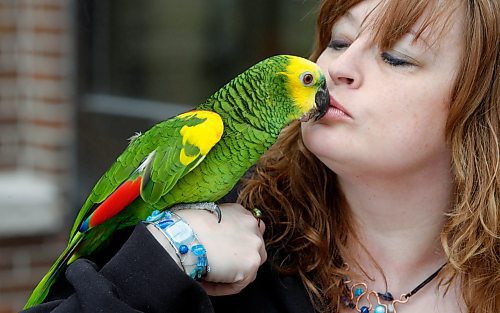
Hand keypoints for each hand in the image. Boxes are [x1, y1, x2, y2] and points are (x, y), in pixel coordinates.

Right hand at [148, 203, 266, 295]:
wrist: (184, 235)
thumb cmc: (187, 227)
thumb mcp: (207, 217)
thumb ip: (220, 226)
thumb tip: (218, 242)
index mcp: (240, 213)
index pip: (248, 231)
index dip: (237, 244)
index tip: (223, 253)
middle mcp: (252, 226)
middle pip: (254, 248)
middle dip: (239, 259)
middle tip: (219, 266)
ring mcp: (254, 245)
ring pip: (250, 267)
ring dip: (233, 274)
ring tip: (211, 277)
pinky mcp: (250, 264)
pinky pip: (239, 284)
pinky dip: (223, 287)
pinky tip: (207, 282)